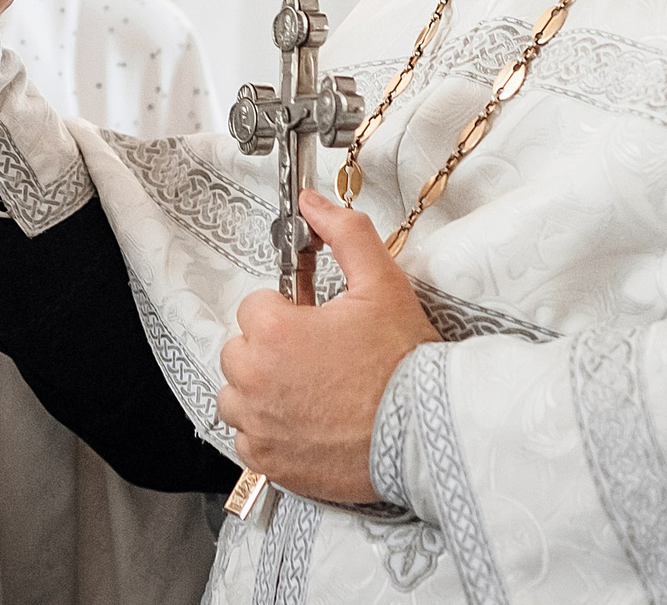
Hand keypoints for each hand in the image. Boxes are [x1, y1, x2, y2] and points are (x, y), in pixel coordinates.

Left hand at [217, 191, 439, 502]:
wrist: (429, 434)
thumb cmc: (404, 366)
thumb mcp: (382, 284)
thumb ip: (343, 234)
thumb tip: (313, 203)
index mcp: (272, 332)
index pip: (256, 307)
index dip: (290, 312)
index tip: (316, 324)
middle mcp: (253, 379)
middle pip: (242, 349)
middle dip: (273, 349)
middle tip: (320, 358)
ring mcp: (259, 425)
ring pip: (238, 395)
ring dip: (264, 390)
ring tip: (313, 391)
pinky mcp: (269, 462)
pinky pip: (248, 439)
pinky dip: (269, 432)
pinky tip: (307, 424)